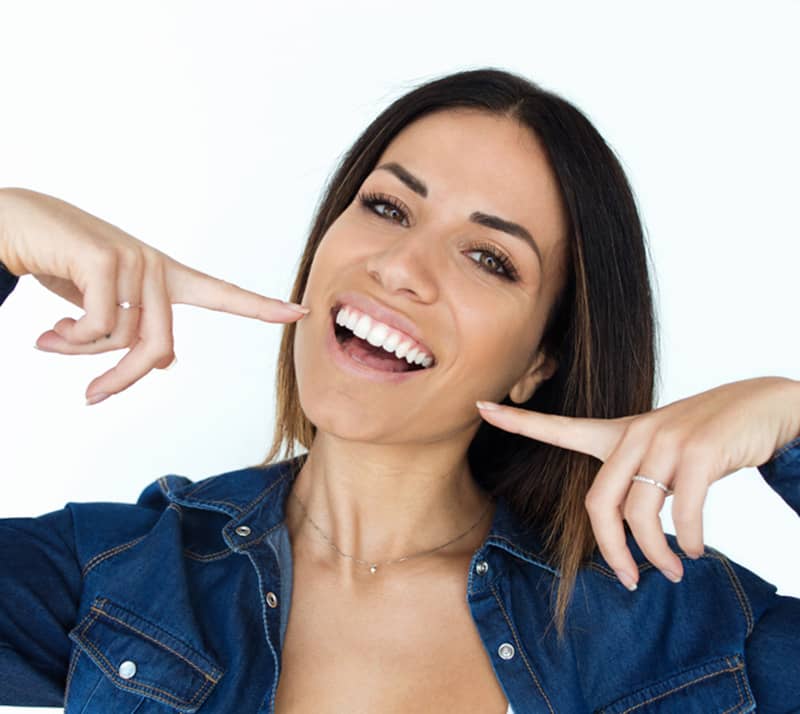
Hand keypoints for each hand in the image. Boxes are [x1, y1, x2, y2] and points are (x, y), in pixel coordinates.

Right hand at [0, 187, 310, 403]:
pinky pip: (98, 328)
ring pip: (121, 341)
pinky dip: (70, 339)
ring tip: (53, 336)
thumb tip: (159, 365)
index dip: (260, 306)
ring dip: (80, 353)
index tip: (300, 311)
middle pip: (158, 349)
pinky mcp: (107, 260)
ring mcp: (134, 261)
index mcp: (163, 277)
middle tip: (91, 395)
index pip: (220, 293)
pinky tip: (50, 325)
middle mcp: (156, 267)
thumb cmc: (59, 266)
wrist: (10, 225)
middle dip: (120, 379)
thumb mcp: (100, 307)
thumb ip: (132, 330)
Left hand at [476, 377, 799, 587]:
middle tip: (629, 580)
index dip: (518, 421)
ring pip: (641, 515)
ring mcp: (666, 442)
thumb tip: (631, 532)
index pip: (560, 428)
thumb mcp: (661, 448)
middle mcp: (635, 435)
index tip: (479, 405)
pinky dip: (691, 540)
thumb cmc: (705, 435)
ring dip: (657, 554)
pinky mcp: (699, 453)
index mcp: (619, 433)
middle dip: (613, 551)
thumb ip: (637, 478)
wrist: (762, 406)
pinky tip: (696, 548)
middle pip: (599, 505)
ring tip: (675, 568)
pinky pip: (683, 511)